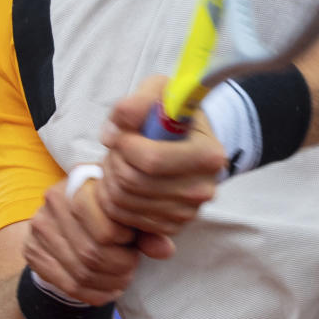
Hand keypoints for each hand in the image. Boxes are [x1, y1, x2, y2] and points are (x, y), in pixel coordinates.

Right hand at [23, 176, 166, 305]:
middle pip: (93, 252)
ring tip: (123, 280)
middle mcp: (54, 199)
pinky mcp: (31, 251)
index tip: (132, 243)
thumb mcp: (130, 214)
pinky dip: (93, 294)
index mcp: (81, 180)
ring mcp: (39, 226)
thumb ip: (148, 230)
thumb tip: (165, 250)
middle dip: (120, 267)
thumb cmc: (109, 212)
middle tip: (131, 268)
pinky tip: (108, 291)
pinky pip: (67, 284)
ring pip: (81, 271)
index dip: (126, 241)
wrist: (70, 219)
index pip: (106, 226)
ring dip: (109, 282)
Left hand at [97, 76, 225, 237]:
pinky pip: (125, 218)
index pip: (151, 160)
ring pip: (123, 202)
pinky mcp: (172, 226)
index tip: (122, 132)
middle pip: (133, 182)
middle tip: (118, 147)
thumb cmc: (175, 115)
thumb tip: (113, 133)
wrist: (192, 141)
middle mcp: (202, 189)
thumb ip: (136, 103)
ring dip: (110, 179)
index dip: (124, 144)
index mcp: (208, 155)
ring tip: (121, 161)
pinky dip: (114, 199)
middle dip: (114, 161)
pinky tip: (124, 179)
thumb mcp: (160, 92)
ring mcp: (188, 212)